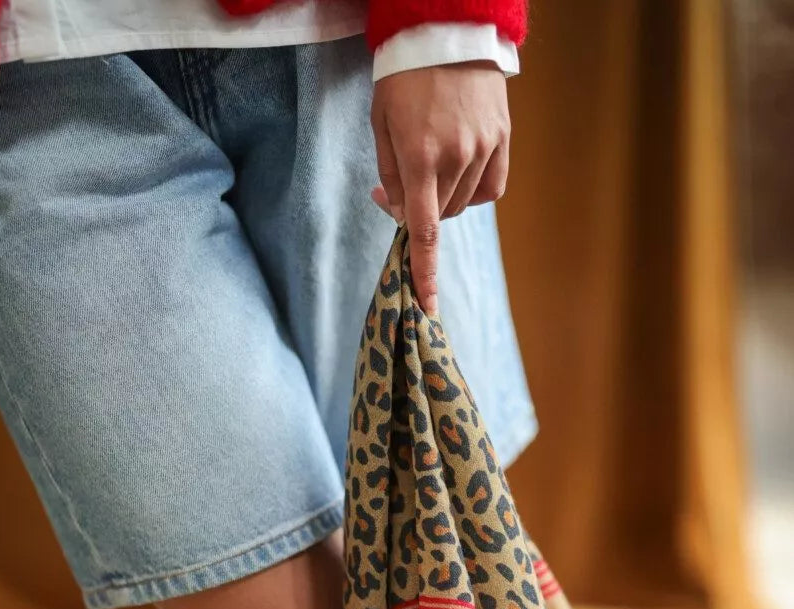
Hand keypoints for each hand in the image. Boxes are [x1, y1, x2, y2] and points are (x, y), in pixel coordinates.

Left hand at [371, 62, 509, 314]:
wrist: (446, 30)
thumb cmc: (403, 76)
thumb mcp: (381, 123)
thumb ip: (392, 174)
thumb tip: (399, 211)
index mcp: (421, 157)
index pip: (425, 230)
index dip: (425, 270)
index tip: (427, 303)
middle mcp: (457, 158)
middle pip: (441, 215)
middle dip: (421, 212)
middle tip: (403, 184)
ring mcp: (484, 148)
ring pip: (464, 203)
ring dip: (446, 198)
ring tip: (432, 161)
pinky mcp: (503, 138)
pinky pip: (492, 188)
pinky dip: (475, 191)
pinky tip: (461, 172)